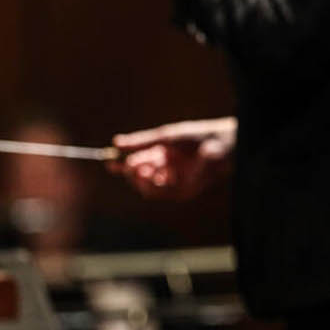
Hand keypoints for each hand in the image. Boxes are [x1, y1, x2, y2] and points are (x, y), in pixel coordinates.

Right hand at [106, 117, 235, 200]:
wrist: (220, 144)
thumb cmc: (196, 136)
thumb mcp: (164, 137)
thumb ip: (141, 141)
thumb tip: (116, 142)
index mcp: (163, 155)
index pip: (138, 162)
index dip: (122, 163)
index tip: (109, 161)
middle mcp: (167, 170)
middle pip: (140, 177)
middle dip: (130, 172)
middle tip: (125, 165)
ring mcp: (175, 182)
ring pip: (148, 188)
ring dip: (139, 179)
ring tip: (138, 167)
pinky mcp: (183, 191)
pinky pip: (162, 193)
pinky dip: (152, 185)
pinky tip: (148, 173)